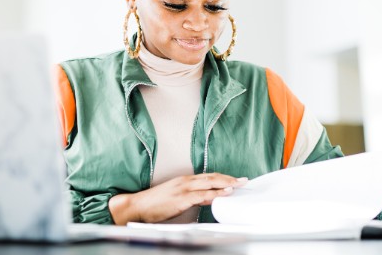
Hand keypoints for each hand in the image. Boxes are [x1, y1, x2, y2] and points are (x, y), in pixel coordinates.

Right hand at [108, 173, 247, 224]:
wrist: (137, 206)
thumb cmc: (155, 204)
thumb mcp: (176, 198)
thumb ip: (193, 197)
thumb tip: (208, 199)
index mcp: (184, 180)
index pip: (209, 176)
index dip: (224, 177)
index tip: (236, 179)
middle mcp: (186, 181)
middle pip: (212, 177)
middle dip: (229, 178)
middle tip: (244, 180)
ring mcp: (183, 189)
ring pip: (210, 183)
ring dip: (226, 183)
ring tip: (239, 185)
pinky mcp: (181, 198)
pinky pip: (202, 195)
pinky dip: (216, 193)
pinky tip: (225, 193)